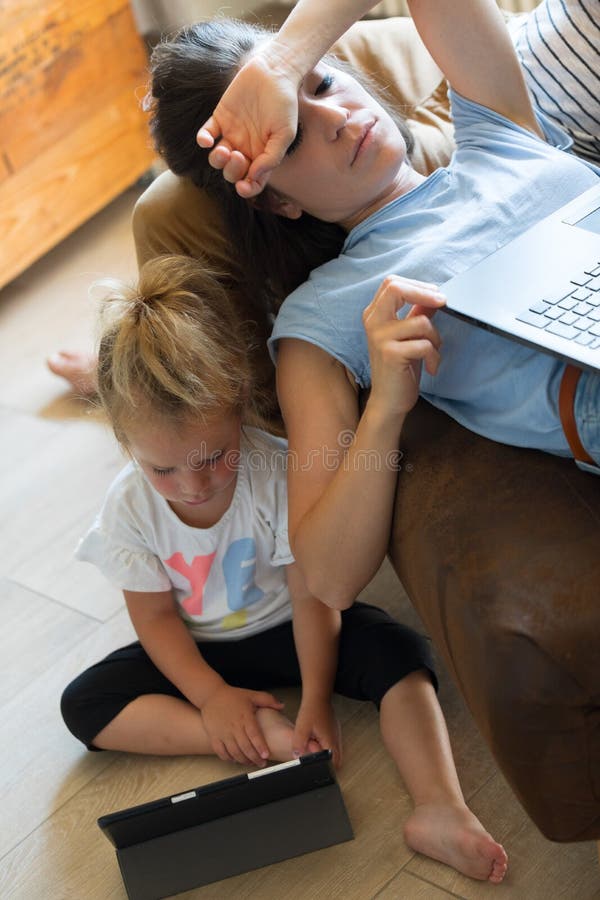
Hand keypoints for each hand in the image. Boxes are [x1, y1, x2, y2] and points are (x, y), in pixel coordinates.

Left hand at [196, 47, 300, 197]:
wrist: (274, 71)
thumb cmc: (284, 103)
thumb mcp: (285, 133)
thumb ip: (272, 157)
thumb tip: (254, 176)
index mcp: (262, 156)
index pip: (253, 181)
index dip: (248, 189)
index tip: (243, 186)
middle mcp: (246, 148)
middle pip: (232, 172)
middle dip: (232, 171)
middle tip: (239, 156)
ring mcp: (232, 134)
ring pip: (217, 159)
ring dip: (217, 161)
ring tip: (223, 150)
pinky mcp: (220, 118)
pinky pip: (206, 134)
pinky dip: (203, 139)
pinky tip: (207, 140)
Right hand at [200, 684, 283, 765]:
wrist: (211, 695)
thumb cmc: (233, 696)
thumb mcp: (252, 695)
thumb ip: (268, 700)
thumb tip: (282, 706)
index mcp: (245, 717)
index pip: (254, 735)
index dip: (260, 746)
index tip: (266, 755)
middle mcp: (234, 726)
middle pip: (245, 747)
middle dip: (255, 758)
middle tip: (262, 763)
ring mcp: (223, 733)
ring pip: (234, 752)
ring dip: (243, 760)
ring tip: (251, 762)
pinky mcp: (214, 737)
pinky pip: (221, 752)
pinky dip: (229, 759)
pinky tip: (236, 759)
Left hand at [293, 698, 341, 766]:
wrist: (318, 696)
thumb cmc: (312, 710)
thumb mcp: (301, 728)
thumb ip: (298, 744)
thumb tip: (297, 756)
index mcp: (330, 742)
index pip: (333, 763)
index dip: (326, 768)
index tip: (318, 768)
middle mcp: (336, 739)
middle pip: (336, 759)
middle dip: (327, 763)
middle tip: (315, 760)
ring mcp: (336, 734)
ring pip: (335, 751)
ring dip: (326, 753)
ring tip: (314, 749)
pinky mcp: (333, 729)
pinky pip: (332, 742)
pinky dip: (326, 746)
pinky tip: (316, 741)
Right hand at [363, 275, 445, 419]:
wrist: (389, 401)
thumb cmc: (400, 368)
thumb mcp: (409, 335)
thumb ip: (417, 312)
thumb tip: (435, 294)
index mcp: (374, 315)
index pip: (392, 283)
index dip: (418, 285)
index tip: (436, 295)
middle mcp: (372, 322)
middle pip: (396, 288)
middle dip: (426, 293)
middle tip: (444, 303)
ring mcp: (379, 337)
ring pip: (421, 321)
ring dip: (436, 338)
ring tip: (433, 352)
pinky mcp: (390, 354)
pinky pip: (424, 344)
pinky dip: (434, 357)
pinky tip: (430, 367)